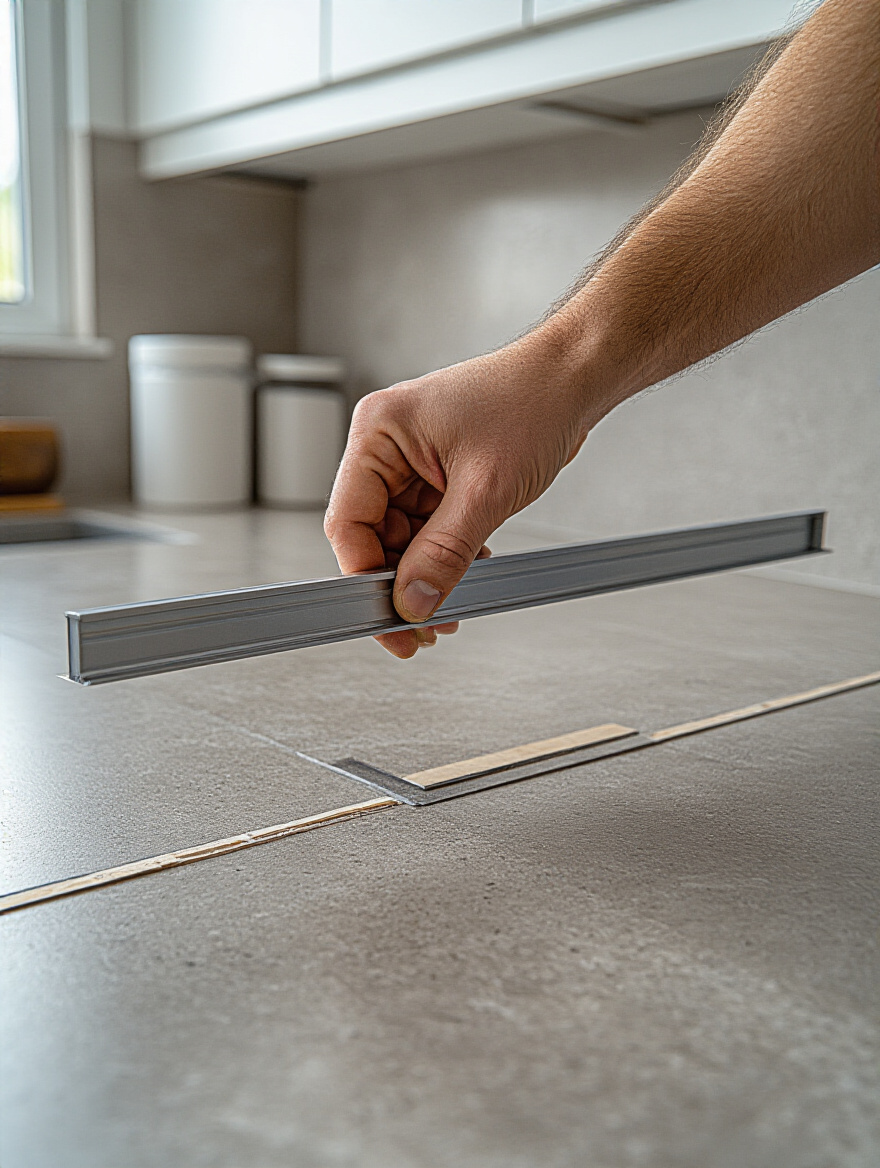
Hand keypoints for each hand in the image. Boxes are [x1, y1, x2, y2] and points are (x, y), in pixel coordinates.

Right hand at [324, 337, 593, 657]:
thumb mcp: (485, 490)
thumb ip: (444, 553)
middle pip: (372, 535)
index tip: (387, 618)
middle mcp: (386, 446)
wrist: (573, 379)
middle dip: (400, 581)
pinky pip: (427, 527)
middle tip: (425, 627)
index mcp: (378, 432)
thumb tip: (412, 602)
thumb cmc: (531, 402)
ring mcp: (411, 460)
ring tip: (451, 605)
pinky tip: (468, 570)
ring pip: (401, 538)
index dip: (365, 577)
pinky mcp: (436, 473)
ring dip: (425, 573)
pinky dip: (444, 554)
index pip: (349, 522)